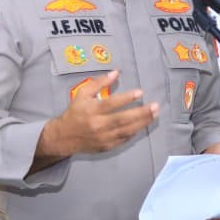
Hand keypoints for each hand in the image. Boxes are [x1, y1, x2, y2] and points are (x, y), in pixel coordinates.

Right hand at [40, 71, 158, 157]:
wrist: (64, 137)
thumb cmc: (75, 112)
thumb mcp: (82, 94)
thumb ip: (98, 83)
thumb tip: (116, 72)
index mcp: (91, 110)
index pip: (111, 104)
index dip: (126, 98)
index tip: (140, 92)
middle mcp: (98, 125)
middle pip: (122, 119)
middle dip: (141, 113)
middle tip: (155, 106)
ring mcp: (103, 137)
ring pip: (126, 131)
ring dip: (142, 123)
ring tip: (154, 115)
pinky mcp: (106, 146)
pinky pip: (124, 139)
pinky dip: (134, 132)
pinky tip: (142, 124)